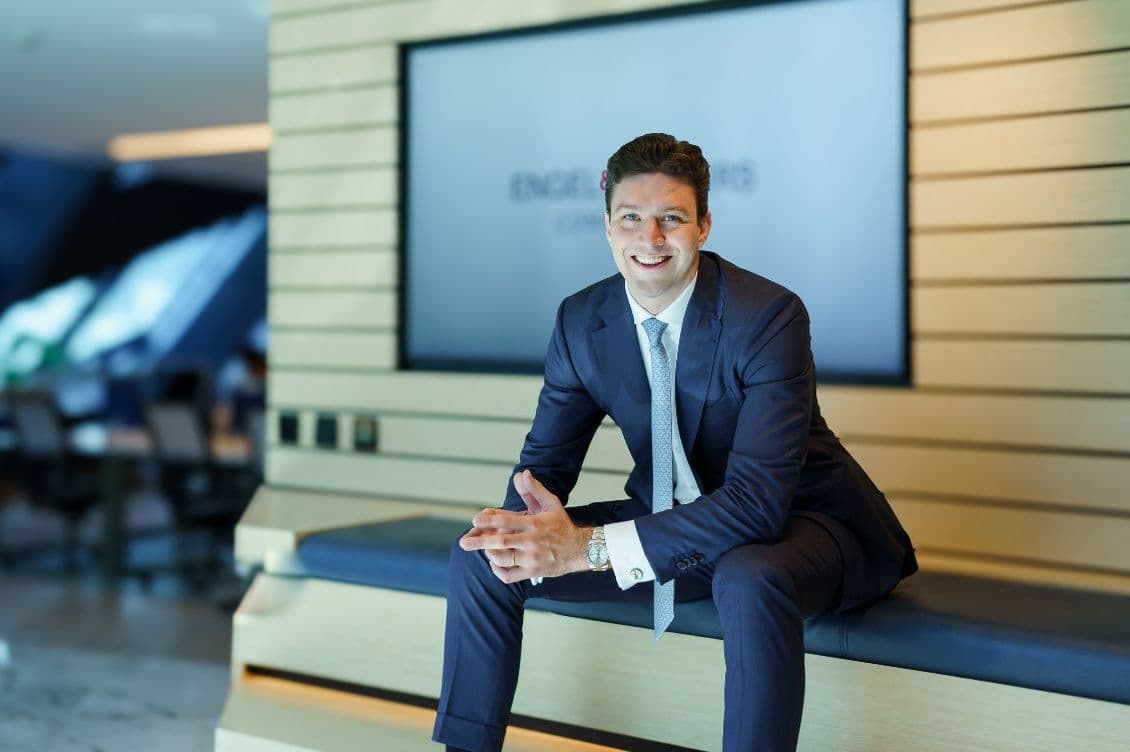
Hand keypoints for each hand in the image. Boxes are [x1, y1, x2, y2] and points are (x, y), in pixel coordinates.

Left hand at [460, 470, 589, 582]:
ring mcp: (532, 559)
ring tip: (484, 549)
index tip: (475, 519)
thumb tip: (522, 474)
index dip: (490, 520)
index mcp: (534, 524)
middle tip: (463, 542)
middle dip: (480, 542)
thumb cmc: (562, 525)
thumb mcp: (551, 504)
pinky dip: (498, 571)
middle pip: (501, 543)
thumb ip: (534, 490)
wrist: (579, 550)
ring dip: (490, 554)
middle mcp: (531, 542)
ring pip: (503, 559)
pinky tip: (495, 563)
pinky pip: (509, 576)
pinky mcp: (532, 572)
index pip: (508, 521)